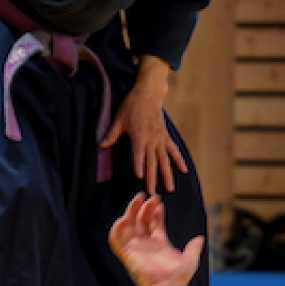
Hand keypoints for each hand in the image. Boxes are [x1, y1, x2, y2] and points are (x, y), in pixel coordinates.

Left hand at [101, 58, 186, 194]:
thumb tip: (100, 145)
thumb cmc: (131, 106)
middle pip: (152, 161)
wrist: (148, 94)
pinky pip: (174, 150)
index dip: (138, 165)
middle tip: (153, 192)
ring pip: (165, 160)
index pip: (138, 154)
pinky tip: (183, 170)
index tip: (140, 177)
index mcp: (138, 136)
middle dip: (152, 177)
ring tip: (170, 188)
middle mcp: (151, 140)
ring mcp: (160, 139)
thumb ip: (111, 134)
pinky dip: (179, 160)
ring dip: (167, 174)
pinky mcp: (166, 137)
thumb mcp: (119, 119)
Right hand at [111, 192, 204, 285]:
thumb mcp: (190, 260)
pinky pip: (116, 240)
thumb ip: (193, 248)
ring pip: (128, 226)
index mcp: (159, 244)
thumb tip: (200, 238)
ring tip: (138, 199)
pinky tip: (125, 218)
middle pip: (141, 221)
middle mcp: (146, 245)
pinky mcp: (127, 255)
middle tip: (149, 195)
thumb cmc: (178, 279)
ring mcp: (136, 249)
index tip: (159, 202)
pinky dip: (118, 229)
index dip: (155, 211)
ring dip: (131, 212)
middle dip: (143, 207)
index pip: (154, 223)